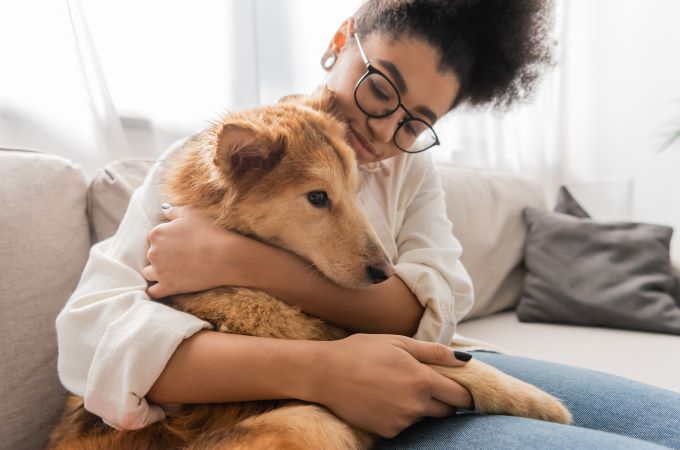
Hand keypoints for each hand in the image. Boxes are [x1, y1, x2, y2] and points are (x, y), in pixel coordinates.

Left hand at [143, 205, 262, 297]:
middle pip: (151, 255)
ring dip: (157, 272)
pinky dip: (157, 290)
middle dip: (162, 256)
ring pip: (149, 273)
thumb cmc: (210, 232)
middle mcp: (153, 252)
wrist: (224, 256)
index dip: (166, 241)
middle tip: (179, 257)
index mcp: (157, 234)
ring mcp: (159, 271)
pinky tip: (164, 287)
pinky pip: (153, 292)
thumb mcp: (192, 213)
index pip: (154, 238)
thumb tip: (164, 209)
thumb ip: (174, 211)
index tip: (179, 244)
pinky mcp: (167, 287)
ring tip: (172, 272)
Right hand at [307, 334, 473, 437]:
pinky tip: (384, 398)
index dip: (464, 391)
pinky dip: (401, 414)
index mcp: (422, 380)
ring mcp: (401, 422)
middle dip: (443, 399)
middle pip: (447, 411)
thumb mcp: (399, 342)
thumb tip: (464, 360)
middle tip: (424, 383)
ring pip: (424, 418)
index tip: (460, 386)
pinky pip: (405, 425)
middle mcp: (415, 406)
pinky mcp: (387, 432)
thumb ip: (434, 352)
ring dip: (420, 406)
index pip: (460, 395)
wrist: (324, 374)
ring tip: (395, 386)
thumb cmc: (361, 352)